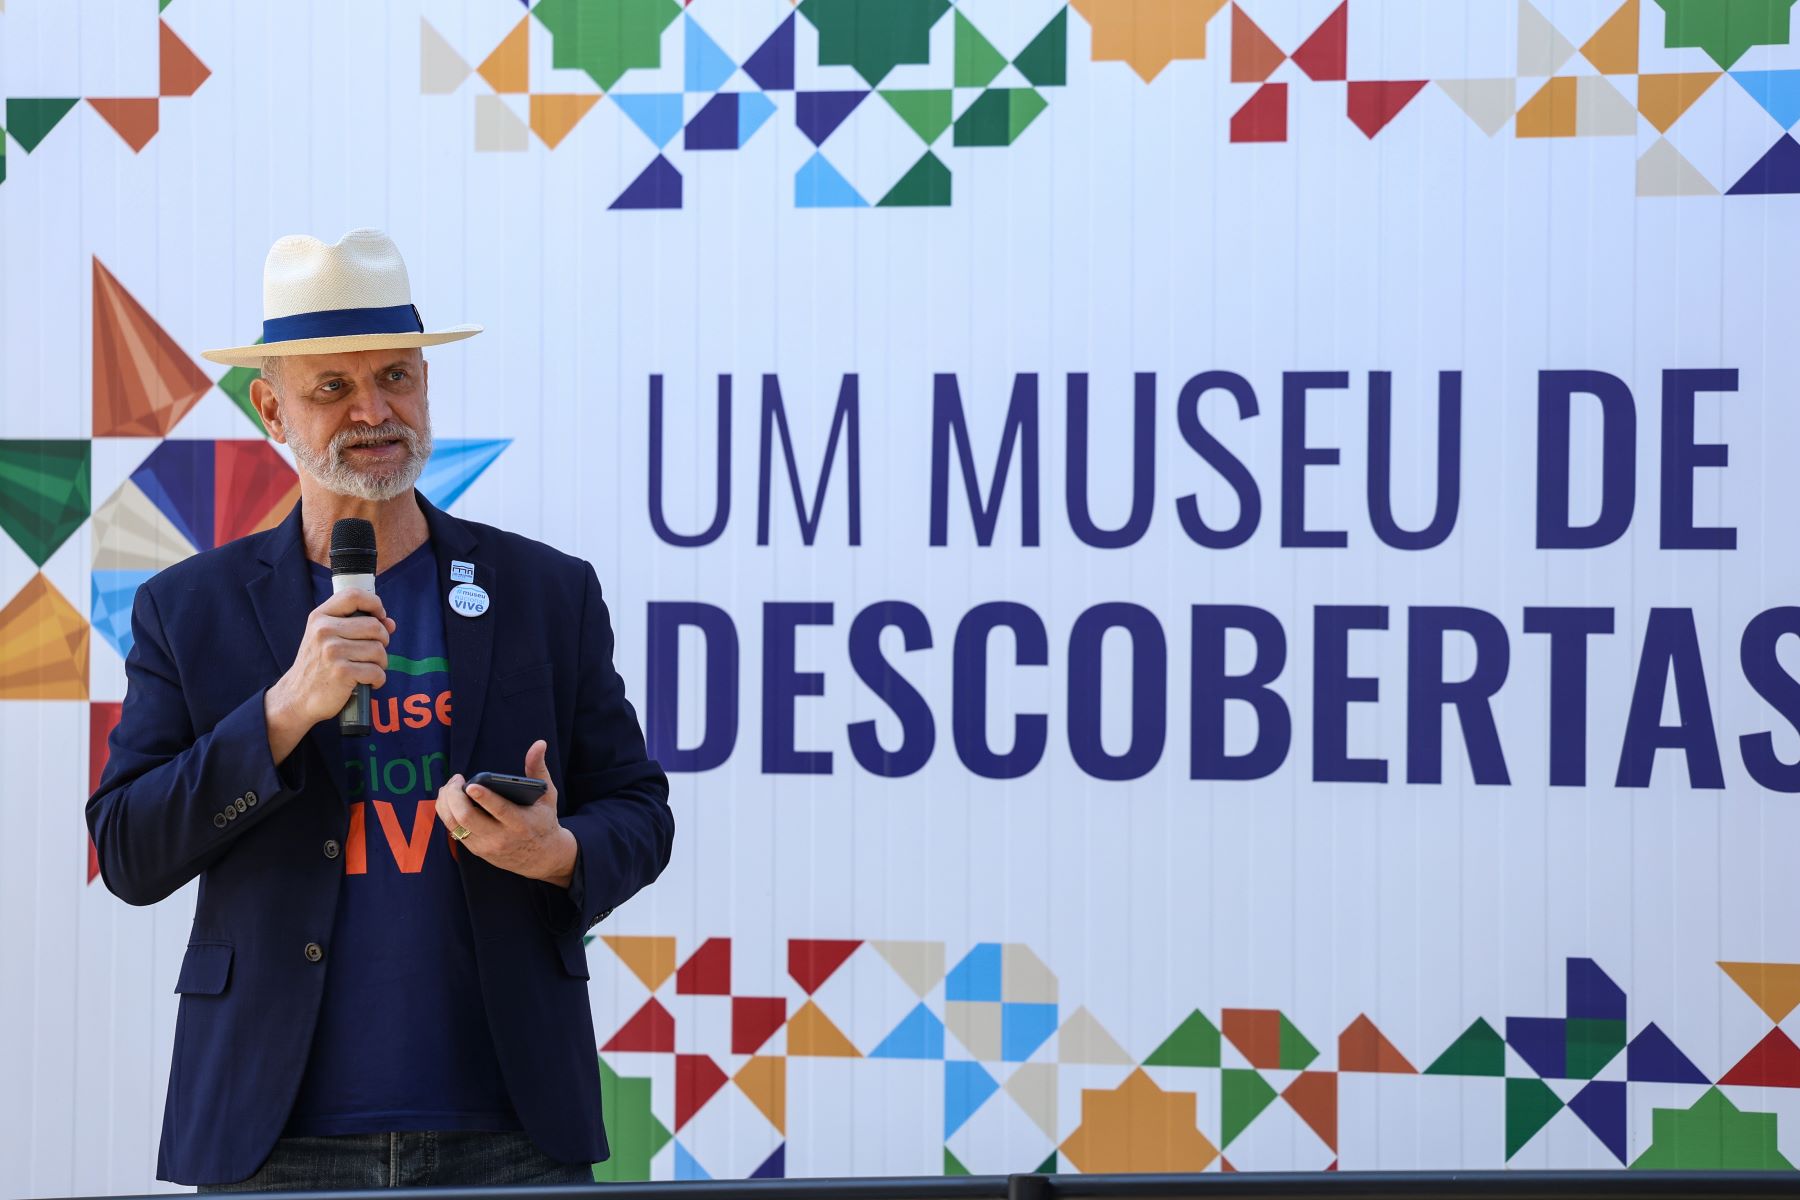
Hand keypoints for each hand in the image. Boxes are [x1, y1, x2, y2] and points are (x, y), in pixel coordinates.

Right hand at [265, 588, 395, 762]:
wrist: (297, 697)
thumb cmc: (318, 665)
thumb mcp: (327, 638)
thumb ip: (357, 626)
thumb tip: (390, 623)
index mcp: (320, 617)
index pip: (354, 595)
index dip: (374, 604)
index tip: (380, 617)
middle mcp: (324, 631)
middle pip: (375, 626)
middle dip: (382, 642)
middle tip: (372, 654)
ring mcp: (332, 651)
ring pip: (379, 650)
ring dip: (380, 663)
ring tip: (366, 669)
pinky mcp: (342, 672)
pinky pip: (377, 672)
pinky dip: (378, 680)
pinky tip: (367, 683)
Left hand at [434, 740, 577, 885]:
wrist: (542, 858)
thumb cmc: (544, 821)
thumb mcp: (548, 796)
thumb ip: (539, 769)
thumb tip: (539, 743)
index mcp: (521, 823)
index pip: (499, 811)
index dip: (484, 798)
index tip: (471, 785)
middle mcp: (501, 838)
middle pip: (467, 818)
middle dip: (454, 796)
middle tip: (455, 780)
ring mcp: (485, 846)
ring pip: (454, 825)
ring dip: (446, 803)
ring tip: (449, 787)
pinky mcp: (475, 850)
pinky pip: (453, 830)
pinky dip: (447, 813)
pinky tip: (450, 800)